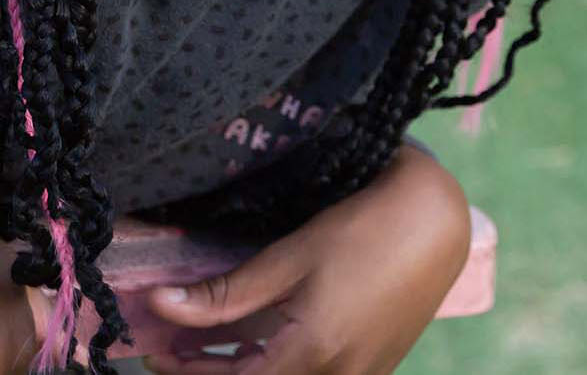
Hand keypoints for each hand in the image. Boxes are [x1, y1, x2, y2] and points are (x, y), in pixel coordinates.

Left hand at [141, 143, 471, 374]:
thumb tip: (160, 304)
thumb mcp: (287, 259)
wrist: (434, 227)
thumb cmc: (360, 232)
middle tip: (167, 348)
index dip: (188, 373)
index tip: (152, 352)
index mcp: (311, 353)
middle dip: (207, 373)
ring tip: (197, 345)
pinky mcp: (370, 368)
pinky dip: (271, 363)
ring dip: (237, 369)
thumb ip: (224, 294)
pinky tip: (247, 340)